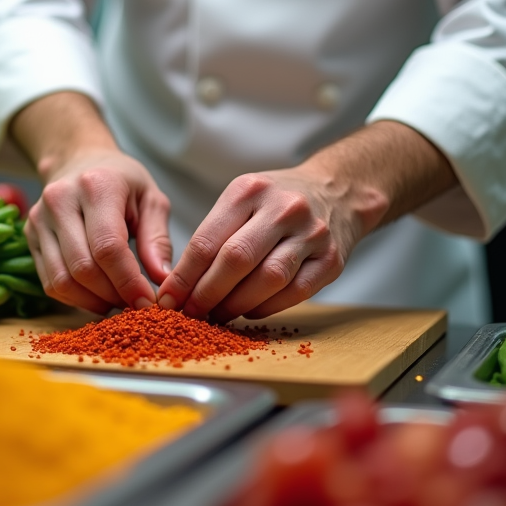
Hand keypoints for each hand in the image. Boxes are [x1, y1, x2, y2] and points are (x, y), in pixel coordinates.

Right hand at [10, 92, 172, 315]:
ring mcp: (39, 219)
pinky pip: (49, 281)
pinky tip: (97, 295)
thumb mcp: (152, 199)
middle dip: (113, 295)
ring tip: (117, 300)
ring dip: (93, 301)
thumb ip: (158, 240)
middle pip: (83, 268)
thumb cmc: (122, 181)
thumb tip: (163, 281)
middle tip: (136, 304)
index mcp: (96, 186)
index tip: (148, 301)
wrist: (79, 160)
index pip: (108, 247)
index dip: (128, 281)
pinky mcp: (30, 236)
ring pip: (62, 280)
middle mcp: (60, 200)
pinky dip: (75, 298)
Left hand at [155, 166, 369, 322]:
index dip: (184, 277)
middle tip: (191, 313)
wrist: (338, 191)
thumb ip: (213, 235)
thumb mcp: (241, 199)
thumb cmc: (276, 201)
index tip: (167, 299)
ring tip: (218, 314)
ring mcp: (312, 234)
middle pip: (236, 260)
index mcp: (250, 190)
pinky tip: (249, 310)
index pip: (207, 240)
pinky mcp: (332, 259)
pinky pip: (295, 293)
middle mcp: (283, 208)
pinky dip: (266, 307)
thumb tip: (179, 285)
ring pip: (268, 279)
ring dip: (236, 305)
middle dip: (207, 293)